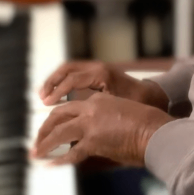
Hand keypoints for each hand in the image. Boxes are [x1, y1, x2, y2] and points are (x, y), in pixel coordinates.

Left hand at [31, 92, 171, 170]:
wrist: (156, 132)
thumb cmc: (147, 125)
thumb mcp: (123, 114)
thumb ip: (105, 122)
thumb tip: (96, 138)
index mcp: (98, 101)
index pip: (69, 108)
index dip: (57, 118)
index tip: (51, 127)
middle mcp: (90, 109)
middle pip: (58, 116)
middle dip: (44, 129)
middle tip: (37, 140)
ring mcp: (90, 125)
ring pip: (58, 132)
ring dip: (44, 143)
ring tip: (35, 153)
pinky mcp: (93, 141)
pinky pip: (71, 152)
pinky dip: (59, 159)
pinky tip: (49, 164)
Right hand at [39, 60, 168, 110]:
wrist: (151, 95)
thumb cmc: (136, 105)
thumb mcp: (115, 110)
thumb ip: (94, 115)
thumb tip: (73, 128)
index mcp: (102, 75)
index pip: (73, 79)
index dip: (58, 91)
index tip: (47, 102)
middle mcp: (97, 67)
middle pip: (67, 68)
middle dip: (52, 82)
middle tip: (42, 96)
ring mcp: (97, 67)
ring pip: (69, 68)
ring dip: (55, 79)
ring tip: (45, 94)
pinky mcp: (96, 71)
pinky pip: (75, 71)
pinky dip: (63, 80)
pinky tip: (57, 91)